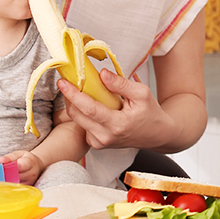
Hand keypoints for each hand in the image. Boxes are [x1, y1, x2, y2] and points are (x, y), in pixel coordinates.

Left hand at [0, 150, 43, 184]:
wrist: (36, 165)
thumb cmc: (26, 159)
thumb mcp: (19, 154)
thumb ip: (10, 157)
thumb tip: (0, 160)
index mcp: (30, 162)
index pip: (20, 166)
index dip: (9, 168)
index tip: (1, 168)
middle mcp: (32, 173)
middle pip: (16, 176)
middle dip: (6, 175)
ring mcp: (30, 181)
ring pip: (15, 183)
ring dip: (7, 181)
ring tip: (1, 178)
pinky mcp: (28, 187)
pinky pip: (16, 187)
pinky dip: (10, 185)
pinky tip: (5, 182)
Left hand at [59, 68, 174, 150]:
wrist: (156, 134)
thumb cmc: (150, 113)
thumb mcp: (142, 93)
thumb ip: (121, 84)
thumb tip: (102, 74)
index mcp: (118, 125)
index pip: (89, 109)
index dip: (74, 94)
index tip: (63, 82)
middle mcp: (106, 137)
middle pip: (77, 115)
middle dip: (69, 97)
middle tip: (68, 82)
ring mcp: (100, 142)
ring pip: (77, 121)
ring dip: (75, 105)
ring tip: (80, 92)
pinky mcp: (97, 144)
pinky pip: (82, 126)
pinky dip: (82, 114)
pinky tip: (90, 107)